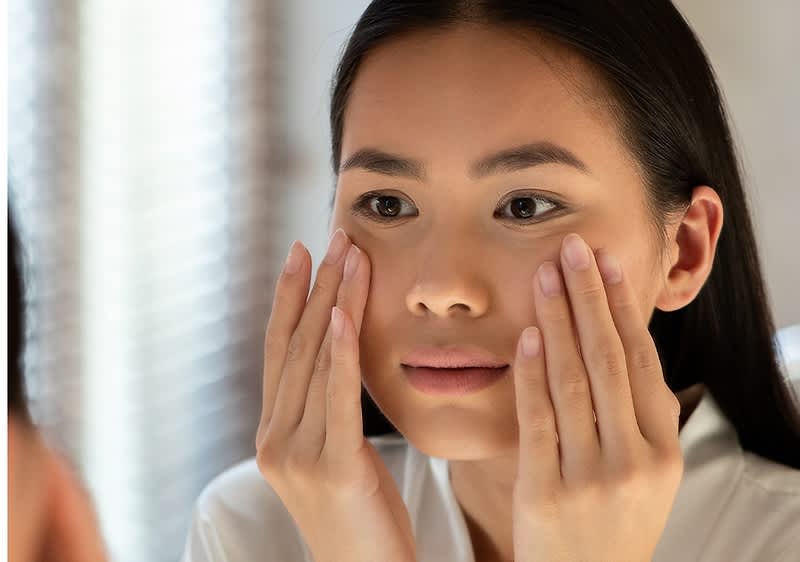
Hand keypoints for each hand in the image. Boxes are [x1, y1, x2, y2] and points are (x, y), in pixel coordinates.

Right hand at [255, 229, 415, 561]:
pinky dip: (337, 353)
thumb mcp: (340, 456)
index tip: (302, 252)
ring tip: (347, 254)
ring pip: (314, 362)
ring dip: (332, 302)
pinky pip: (335, 398)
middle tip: (333, 235)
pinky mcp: (330, 470)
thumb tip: (344, 360)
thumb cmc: (362, 517)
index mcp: (277, 432)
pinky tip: (342, 314)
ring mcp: (296, 455)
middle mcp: (276, 438)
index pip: (282, 351)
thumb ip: (331, 412)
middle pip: (296, 345)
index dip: (290, 298)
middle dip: (315, 286)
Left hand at [511, 233, 683, 561]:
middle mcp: (635, 459)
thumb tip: (625, 346)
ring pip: (575, 382)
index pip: (641, 361)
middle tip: (573, 248)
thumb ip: (637, 416)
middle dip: (590, 297)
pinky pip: (540, 422)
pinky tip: (528, 336)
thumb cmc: (612, 523)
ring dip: (559, 320)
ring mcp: (592, 477)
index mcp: (663, 448)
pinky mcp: (548, 493)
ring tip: (546, 275)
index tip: (608, 263)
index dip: (624, 308)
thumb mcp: (645, 474)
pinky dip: (532, 375)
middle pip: (609, 360)